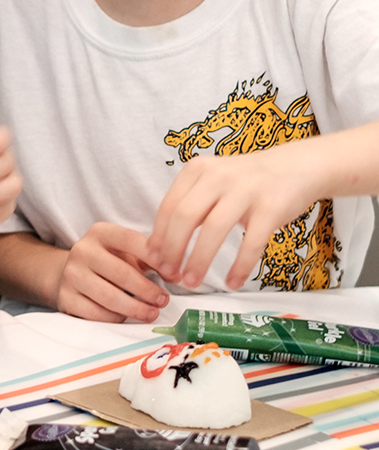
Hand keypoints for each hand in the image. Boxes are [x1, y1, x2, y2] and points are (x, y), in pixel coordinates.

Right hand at [54, 223, 169, 322]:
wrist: (71, 274)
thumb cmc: (109, 263)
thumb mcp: (126, 252)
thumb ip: (151, 258)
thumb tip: (175, 275)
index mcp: (100, 233)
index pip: (131, 240)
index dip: (157, 259)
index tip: (175, 276)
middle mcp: (82, 250)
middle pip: (122, 273)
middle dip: (148, 290)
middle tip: (163, 301)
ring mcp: (71, 274)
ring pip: (109, 297)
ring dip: (136, 309)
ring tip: (151, 313)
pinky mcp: (65, 297)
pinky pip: (96, 313)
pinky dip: (115, 318)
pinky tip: (126, 317)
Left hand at [147, 152, 318, 290]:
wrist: (296, 167)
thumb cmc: (245, 183)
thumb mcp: (211, 184)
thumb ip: (187, 207)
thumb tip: (158, 245)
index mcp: (197, 170)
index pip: (168, 206)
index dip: (159, 236)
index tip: (153, 260)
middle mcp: (218, 177)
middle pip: (185, 217)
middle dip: (173, 250)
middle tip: (169, 274)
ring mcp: (246, 190)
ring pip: (213, 229)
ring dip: (199, 260)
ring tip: (192, 282)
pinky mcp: (271, 207)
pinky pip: (251, 242)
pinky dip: (239, 266)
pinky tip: (232, 282)